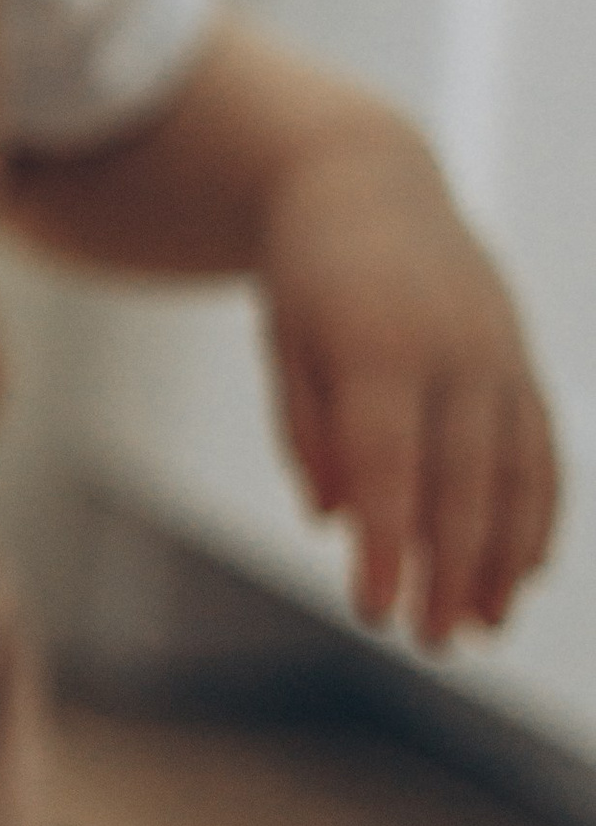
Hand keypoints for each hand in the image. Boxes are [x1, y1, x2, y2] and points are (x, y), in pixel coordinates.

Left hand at [261, 126, 560, 644]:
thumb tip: (339, 518)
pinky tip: (522, 571)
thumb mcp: (284, 346)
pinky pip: (540, 448)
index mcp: (382, 346)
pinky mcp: (519, 362)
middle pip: (462, 480)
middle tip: (429, 642)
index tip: (375, 611)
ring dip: (504, 556)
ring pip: (516, 471)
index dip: (389, 543)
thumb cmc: (306, 279)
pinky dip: (537, 512)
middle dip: (449, 568)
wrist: (366, 183)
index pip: (390, 464)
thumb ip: (309, 431)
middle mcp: (456, 351)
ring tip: (483, 626)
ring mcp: (499, 355)